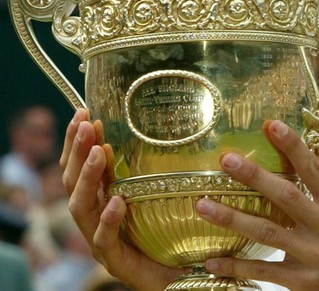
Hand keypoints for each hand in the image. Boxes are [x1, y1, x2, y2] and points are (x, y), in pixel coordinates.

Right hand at [60, 108, 181, 290]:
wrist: (178, 277)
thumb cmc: (168, 234)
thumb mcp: (157, 194)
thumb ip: (148, 170)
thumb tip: (158, 129)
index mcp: (101, 198)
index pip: (80, 166)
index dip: (77, 141)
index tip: (83, 112)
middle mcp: (94, 217)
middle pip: (73, 182)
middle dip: (78, 151)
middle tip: (86, 124)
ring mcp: (100, 240)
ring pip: (81, 207)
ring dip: (88, 178)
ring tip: (99, 152)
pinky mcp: (114, 260)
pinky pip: (104, 239)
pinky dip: (108, 219)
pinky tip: (116, 201)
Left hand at [195, 120, 318, 290]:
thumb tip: (299, 162)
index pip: (315, 169)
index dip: (293, 146)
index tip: (272, 125)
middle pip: (286, 196)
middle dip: (255, 176)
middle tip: (227, 160)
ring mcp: (315, 255)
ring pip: (268, 232)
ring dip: (233, 218)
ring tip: (203, 206)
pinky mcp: (303, 282)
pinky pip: (264, 271)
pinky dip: (237, 266)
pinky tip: (213, 260)